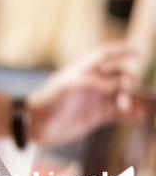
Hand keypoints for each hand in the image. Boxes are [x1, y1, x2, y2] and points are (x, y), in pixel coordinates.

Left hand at [28, 43, 146, 145]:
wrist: (34, 125)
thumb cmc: (47, 102)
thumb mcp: (69, 88)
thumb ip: (94, 84)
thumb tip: (118, 86)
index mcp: (83, 70)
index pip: (106, 55)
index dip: (122, 50)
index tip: (139, 51)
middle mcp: (91, 84)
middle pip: (119, 75)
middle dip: (127, 80)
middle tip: (124, 93)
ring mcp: (94, 100)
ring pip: (121, 94)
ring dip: (131, 98)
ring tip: (132, 107)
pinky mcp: (94, 117)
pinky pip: (117, 114)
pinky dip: (129, 114)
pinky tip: (141, 115)